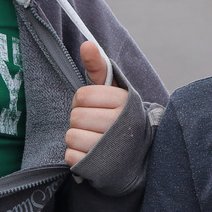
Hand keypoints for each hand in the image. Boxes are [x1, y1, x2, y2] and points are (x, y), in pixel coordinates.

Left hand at [64, 41, 127, 166]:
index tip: (95, 107)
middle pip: (75, 116)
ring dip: (78, 138)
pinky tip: (91, 155)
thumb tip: (86, 44)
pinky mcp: (98, 167)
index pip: (82, 96)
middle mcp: (118, 124)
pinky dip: (77, 156)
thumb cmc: (121, 118)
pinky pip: (70, 155)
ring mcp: (109, 148)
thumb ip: (98, 66)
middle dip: (81, 119)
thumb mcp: (114, 90)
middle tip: (95, 125)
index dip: (83, 101)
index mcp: (123, 102)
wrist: (140, 156)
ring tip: (94, 140)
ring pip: (71, 136)